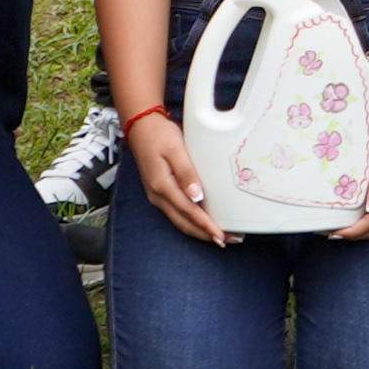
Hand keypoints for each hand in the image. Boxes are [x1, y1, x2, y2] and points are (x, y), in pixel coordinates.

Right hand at [125, 106, 226, 245]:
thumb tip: (197, 196)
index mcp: (162, 186)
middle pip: (184, 223)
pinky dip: (191, 222)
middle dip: (205, 234)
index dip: (206, 226)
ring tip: (219, 235)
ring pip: (180, 221)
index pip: (188, 212)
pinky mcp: (160, 193)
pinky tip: (202, 222)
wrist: (141, 128)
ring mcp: (157, 196)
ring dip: (199, 231)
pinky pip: (177, 213)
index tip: (221, 235)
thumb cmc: (159, 135)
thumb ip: (186, 172)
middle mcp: (158, 196)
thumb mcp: (175, 149)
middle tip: (228, 240)